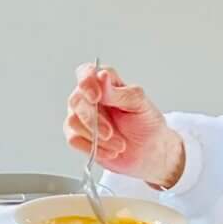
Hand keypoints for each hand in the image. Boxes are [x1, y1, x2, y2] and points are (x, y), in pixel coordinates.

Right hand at [64, 63, 184, 187]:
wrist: (149, 151)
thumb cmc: (146, 123)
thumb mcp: (140, 104)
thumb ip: (119, 92)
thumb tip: (101, 76)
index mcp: (105, 82)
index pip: (86, 72)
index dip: (86, 82)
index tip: (96, 97)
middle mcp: (89, 97)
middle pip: (76, 100)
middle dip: (94, 120)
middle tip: (110, 132)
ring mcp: (82, 116)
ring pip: (73, 121)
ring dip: (96, 137)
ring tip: (118, 144)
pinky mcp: (79, 135)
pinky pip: (74, 139)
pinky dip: (94, 148)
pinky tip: (111, 150)